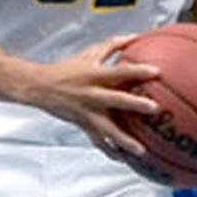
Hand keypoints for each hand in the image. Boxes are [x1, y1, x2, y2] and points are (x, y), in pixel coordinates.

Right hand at [26, 36, 159, 158]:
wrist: (39, 87)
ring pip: (107, 129)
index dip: (137, 71)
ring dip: (124, 140)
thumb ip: (112, 46)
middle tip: (154, 109)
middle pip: (115, 100)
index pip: (119, 71)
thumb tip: (135, 37)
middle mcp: (91, 94)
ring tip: (141, 151)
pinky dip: (110, 151)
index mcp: (94, 75)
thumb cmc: (67, 69)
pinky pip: (98, 141)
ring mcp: (87, 113)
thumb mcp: (88, 54)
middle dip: (135, 105)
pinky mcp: (83, 125)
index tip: (156, 72)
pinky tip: (124, 159)